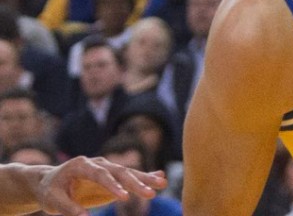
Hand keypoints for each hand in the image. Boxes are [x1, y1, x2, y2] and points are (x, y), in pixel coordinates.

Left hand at [35, 156, 166, 215]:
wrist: (51, 181)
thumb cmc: (51, 191)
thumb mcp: (54, 201)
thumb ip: (69, 208)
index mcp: (81, 165)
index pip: (100, 175)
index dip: (112, 186)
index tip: (124, 198)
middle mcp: (98, 163)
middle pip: (120, 171)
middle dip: (136, 183)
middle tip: (150, 193)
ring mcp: (107, 167)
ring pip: (128, 172)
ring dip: (146, 178)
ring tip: (163, 184)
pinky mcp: (112, 175)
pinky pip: (130, 175)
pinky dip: (144, 176)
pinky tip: (160, 177)